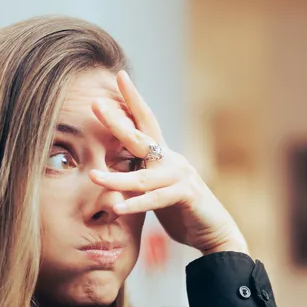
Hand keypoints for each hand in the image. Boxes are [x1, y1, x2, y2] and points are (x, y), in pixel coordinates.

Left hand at [90, 70, 247, 255]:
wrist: (212, 230)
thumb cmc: (180, 210)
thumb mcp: (154, 188)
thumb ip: (136, 175)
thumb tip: (106, 167)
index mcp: (163, 155)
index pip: (145, 121)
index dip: (131, 99)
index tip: (118, 76)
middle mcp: (172, 160)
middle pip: (141, 137)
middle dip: (117, 121)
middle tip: (96, 104)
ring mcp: (181, 176)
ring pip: (142, 178)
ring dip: (116, 179)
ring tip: (93, 176)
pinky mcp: (187, 195)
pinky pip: (156, 200)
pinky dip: (136, 205)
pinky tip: (118, 208)